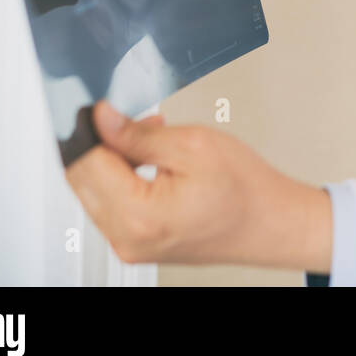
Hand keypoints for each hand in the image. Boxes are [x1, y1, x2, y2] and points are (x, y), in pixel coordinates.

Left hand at [65, 101, 331, 270]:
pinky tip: (152, 165)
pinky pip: (111, 208)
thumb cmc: (246, 189)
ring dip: (113, 163)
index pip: (85, 164)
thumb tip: (102, 119)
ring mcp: (130, 246)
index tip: (102, 109)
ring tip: (154, 143)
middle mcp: (127, 238)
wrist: (272, 223)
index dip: (92, 130)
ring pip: (95, 193)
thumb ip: (138, 134)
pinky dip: (123, 181)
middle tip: (137, 124)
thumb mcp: (194, 145)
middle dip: (102, 146)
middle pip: (83, 182)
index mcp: (139, 215)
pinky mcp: (137, 245)